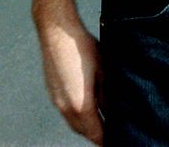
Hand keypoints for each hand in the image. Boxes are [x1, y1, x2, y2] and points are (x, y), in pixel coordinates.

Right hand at [38, 17, 103, 144]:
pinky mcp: (52, 92)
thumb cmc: (82, 48)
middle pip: (83, 131)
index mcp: (81, 105)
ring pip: (73, 123)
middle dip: (96, 134)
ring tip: (99, 122)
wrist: (57, 32)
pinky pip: (65, 112)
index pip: (96, 133)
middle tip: (109, 133)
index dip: (106, 138)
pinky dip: (76, 116)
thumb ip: (107, 95)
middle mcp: (66, 108)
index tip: (116, 138)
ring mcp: (57, 101)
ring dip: (85, 127)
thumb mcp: (103, 71)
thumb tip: (112, 109)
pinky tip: (84, 107)